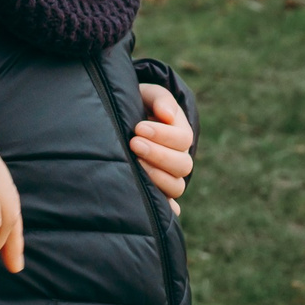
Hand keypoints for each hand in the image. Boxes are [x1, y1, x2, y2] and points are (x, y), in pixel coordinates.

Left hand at [134, 82, 193, 214]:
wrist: (121, 121)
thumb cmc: (137, 105)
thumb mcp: (148, 94)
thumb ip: (160, 99)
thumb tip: (167, 115)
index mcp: (180, 134)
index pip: (183, 140)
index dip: (163, 135)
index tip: (139, 127)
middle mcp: (178, 158)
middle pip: (183, 165)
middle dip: (158, 154)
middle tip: (134, 143)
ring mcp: (168, 177)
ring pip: (176, 186)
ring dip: (157, 177)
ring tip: (136, 163)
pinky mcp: (156, 192)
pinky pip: (167, 206)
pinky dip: (167, 210)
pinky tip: (156, 208)